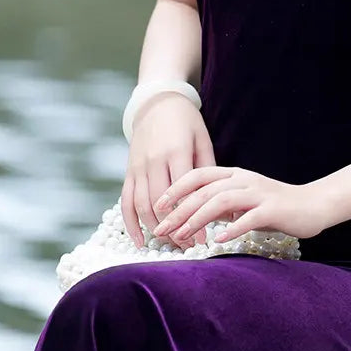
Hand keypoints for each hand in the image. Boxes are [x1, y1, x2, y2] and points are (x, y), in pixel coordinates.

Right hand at [121, 93, 217, 245]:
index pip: (183, 192)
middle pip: (160, 203)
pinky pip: (126, 201)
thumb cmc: (186, 123)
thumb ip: (209, 170)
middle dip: (174, 228)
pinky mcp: (129, 171)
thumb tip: (224, 202)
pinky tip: (140, 240)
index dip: (191, 217)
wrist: (156, 103)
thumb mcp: (203, 140)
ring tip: (170, 244)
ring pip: (142, 205)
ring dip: (155, 229)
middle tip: (188, 247)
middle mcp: (153, 161)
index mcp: (176, 151)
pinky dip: (130, 224)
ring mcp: (138, 167)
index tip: (202, 238)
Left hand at [150, 165, 329, 246]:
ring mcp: (259, 193)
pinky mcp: (273, 209)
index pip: (198, 175)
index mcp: (234, 175)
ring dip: (198, 219)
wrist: (314, 204)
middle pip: (204, 191)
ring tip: (182, 237)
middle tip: (162, 230)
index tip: (158, 206)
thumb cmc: (276, 206)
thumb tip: (194, 215)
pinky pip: (249, 217)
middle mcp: (244, 180)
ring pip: (221, 201)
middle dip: (179, 211)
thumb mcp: (244, 201)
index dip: (176, 189)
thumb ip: (222, 204)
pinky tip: (219, 240)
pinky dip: (232, 228)